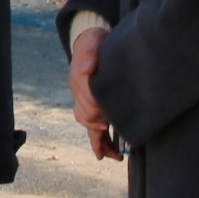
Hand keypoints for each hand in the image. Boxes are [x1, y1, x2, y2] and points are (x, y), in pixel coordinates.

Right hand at [67, 25, 113, 155]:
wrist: (90, 43)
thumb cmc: (94, 43)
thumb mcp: (92, 42)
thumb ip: (89, 53)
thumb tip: (86, 66)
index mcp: (79, 78)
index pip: (88, 98)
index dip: (98, 107)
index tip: (109, 116)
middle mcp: (78, 93)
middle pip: (88, 115)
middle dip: (102, 125)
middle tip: (120, 131)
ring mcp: (83, 102)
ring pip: (89, 125)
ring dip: (100, 140)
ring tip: (114, 154)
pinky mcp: (90, 108)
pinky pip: (91, 129)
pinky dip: (98, 143)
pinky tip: (105, 155)